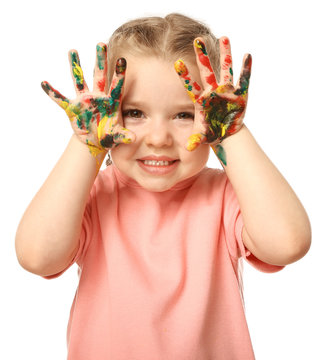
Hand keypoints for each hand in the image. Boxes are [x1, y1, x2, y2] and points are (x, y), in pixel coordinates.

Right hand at [41, 43, 134, 157]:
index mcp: (111, 102)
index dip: (119, 74)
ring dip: (76, 66)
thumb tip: (133, 138)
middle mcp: (98, 97)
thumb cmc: (108, 136)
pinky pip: (60, 99)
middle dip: (100, 60)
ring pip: (80, 80)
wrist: (96, 141)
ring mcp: (85, 101)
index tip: (123, 59)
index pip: (116, 85)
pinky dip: (52, 93)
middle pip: (99, 75)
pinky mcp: (73, 108)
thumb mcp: (117, 137)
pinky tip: (44, 83)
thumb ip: (124, 136)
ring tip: (73, 50)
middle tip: (101, 43)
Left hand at [174, 37, 251, 164]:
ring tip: (224, 38)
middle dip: (202, 56)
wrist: (226, 132)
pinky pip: (243, 79)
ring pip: (225, 69)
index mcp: (202, 100)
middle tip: (198, 40)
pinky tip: (247, 56)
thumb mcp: (203, 136)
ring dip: (226, 55)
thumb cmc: (212, 132)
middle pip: (207, 71)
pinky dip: (246, 69)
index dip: (185, 75)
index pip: (191, 85)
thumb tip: (188, 148)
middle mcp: (213, 91)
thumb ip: (195, 139)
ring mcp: (226, 91)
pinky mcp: (239, 94)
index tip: (176, 63)